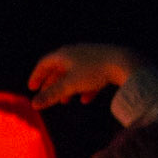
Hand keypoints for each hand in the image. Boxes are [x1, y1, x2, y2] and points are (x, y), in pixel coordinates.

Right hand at [27, 43, 144, 110]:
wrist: (124, 62)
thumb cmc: (93, 71)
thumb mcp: (70, 85)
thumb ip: (52, 95)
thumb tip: (34, 105)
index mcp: (64, 54)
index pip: (44, 63)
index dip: (37, 76)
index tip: (32, 88)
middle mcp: (75, 53)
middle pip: (59, 69)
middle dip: (52, 84)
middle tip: (47, 98)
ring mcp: (90, 58)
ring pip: (74, 74)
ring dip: (68, 88)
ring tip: (65, 101)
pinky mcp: (103, 64)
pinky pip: (89, 76)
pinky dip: (85, 88)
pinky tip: (86, 99)